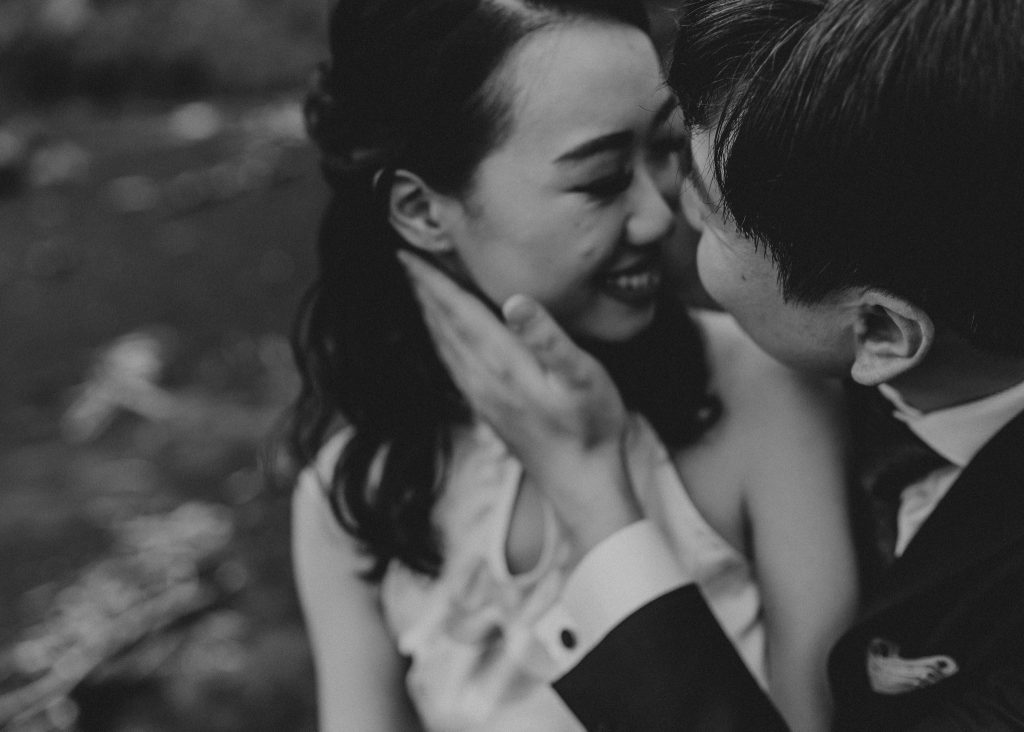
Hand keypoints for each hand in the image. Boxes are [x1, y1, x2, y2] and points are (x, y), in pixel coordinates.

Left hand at [398, 251, 641, 554]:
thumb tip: (515, 301)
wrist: (581, 481)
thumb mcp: (581, 376)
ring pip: (445, 346)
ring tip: (418, 290)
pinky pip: (453, 366)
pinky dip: (441, 342)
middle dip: (424, 292)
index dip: (433, 282)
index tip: (407, 255)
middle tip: (404, 261)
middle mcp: (483, 379)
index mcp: (503, 363)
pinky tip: (443, 339)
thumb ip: (547, 337)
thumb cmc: (590, 426)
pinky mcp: (488, 410)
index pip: (458, 312)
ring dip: (429, 315)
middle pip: (444, 326)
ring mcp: (482, 397)